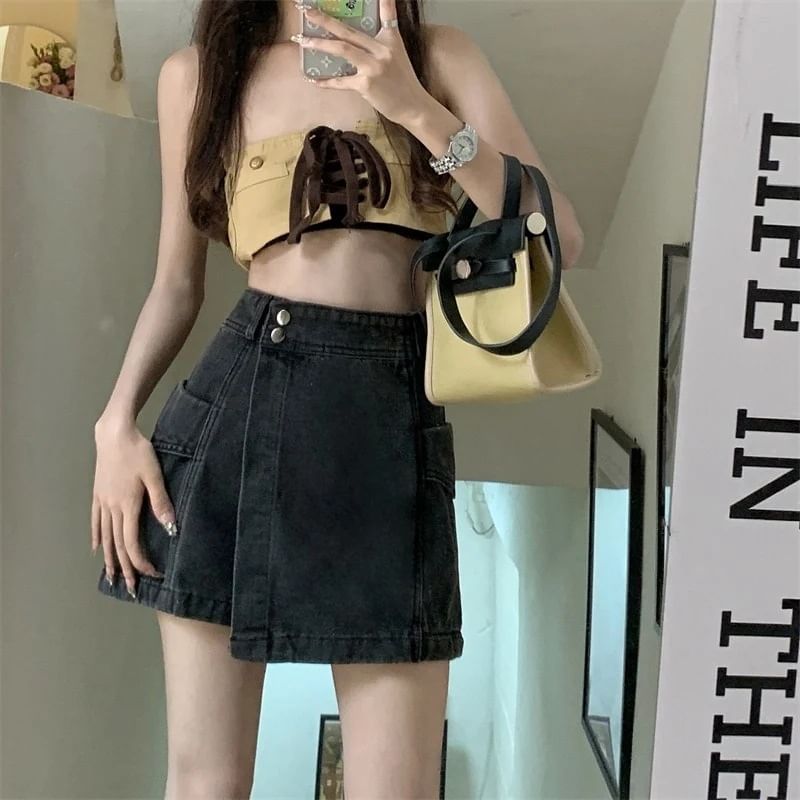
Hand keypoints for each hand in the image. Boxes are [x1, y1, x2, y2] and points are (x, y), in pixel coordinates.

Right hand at [92, 419, 174, 595]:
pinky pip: (96, 521)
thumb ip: (161, 502)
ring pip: (105, 537)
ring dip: (109, 559)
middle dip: (124, 569)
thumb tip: (171, 529)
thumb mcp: (154, 475)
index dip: (141, 561)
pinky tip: (97, 548)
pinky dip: (97, 537)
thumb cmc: (138, 452)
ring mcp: (103, 502)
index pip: (132, 543)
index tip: (152, 574)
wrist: (114, 434)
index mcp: (128, 506)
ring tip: (111, 577)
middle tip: (131, 589)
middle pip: (117, 545)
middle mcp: (112, 508)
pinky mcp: (98, 494)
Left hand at [295, 0, 432, 126]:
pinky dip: (327, 81)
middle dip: (325, 20)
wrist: (413, 106)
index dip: (382, 0)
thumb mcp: (397, 55)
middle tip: (307, 12)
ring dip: (319, 44)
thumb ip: (380, 42)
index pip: (386, 13)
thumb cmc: (403, 81)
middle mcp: (381, 50)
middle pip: (349, 31)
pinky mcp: (366, 85)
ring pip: (342, 49)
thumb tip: (358, 36)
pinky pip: (342, 81)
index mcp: (390, 40)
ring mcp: (373, 67)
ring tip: (302, 40)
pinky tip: (314, 79)